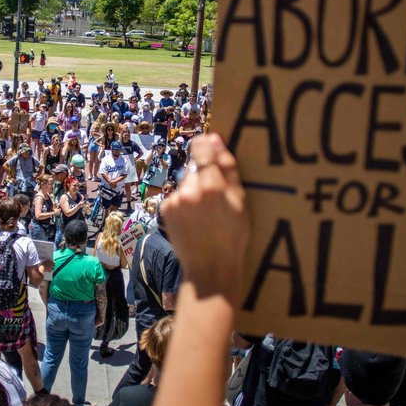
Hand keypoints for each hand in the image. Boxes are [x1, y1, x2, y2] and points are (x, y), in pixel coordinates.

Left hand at [161, 134, 248, 306]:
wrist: (210, 268)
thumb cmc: (232, 236)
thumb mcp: (240, 201)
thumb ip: (227, 167)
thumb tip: (214, 138)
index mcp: (212, 186)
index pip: (202, 149)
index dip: (205, 146)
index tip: (208, 147)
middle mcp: (190, 190)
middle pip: (195, 168)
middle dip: (203, 177)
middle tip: (215, 201)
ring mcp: (175, 200)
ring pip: (185, 183)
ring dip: (192, 192)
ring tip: (204, 215)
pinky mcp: (165, 209)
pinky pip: (176, 197)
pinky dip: (183, 204)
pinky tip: (193, 221)